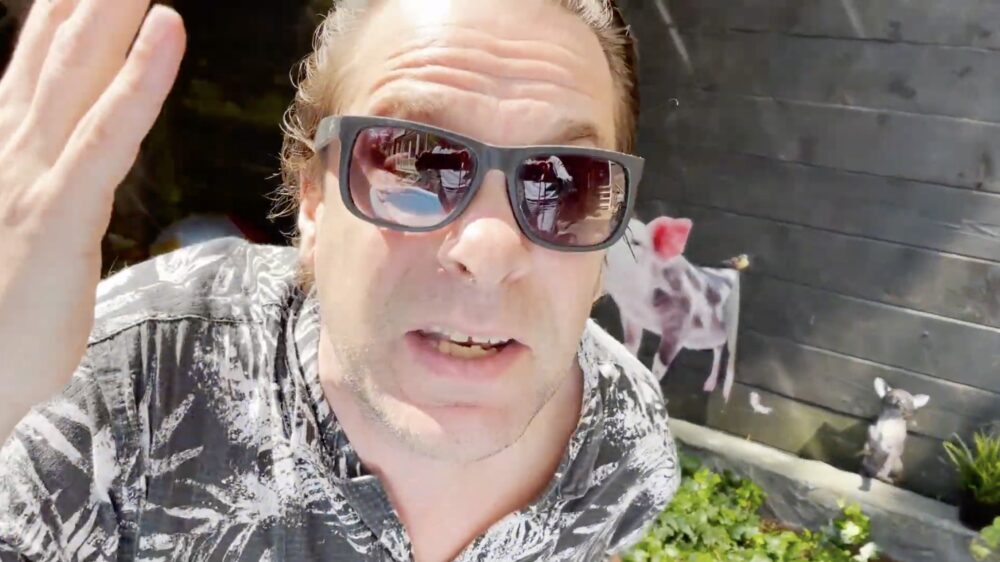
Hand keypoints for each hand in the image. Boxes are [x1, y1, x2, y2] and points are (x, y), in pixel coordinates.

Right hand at [0, 0, 185, 438]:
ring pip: (81, 74)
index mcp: (5, 155)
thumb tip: (65, 172)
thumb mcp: (18, 237)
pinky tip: (166, 30)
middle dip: (90, 1)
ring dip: (113, 12)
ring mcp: (30, 177)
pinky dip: (139, 80)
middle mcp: (10, 150)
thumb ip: (41, 191)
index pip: (38, 66)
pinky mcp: (58, 214)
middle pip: (59, 53)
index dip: (65, 16)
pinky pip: (107, 134)